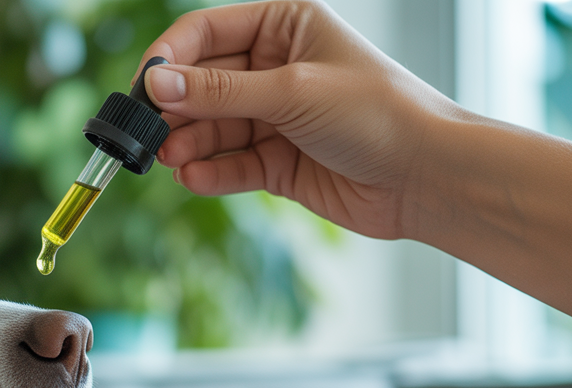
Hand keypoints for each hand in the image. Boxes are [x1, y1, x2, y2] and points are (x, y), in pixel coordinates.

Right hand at [136, 0, 457, 239]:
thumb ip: (221, 91)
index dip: (170, 57)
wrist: (428, 177)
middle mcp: (276, 68)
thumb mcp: (293, 91)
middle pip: (202, 83)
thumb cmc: (379, 114)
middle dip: (174, 108)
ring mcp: (275, 117)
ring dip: (187, 143)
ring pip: (211, 127)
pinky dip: (209, 171)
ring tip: (170, 159)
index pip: (207, 32)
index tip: (143, 85)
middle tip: (148, 132)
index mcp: (285, 26)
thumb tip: (157, 83)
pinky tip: (193, 177)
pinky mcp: (277, 162)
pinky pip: (229, 163)